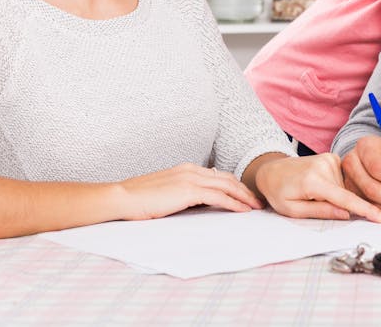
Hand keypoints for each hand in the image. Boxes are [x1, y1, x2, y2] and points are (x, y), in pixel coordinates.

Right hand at [115, 164, 262, 219]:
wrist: (123, 197)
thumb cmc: (140, 199)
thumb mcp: (165, 192)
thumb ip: (182, 193)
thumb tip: (196, 202)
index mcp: (185, 169)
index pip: (217, 175)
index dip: (234, 185)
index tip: (245, 195)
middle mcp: (191, 170)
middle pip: (226, 178)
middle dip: (244, 190)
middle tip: (258, 201)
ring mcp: (190, 179)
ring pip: (226, 186)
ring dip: (244, 197)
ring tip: (256, 207)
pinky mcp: (188, 191)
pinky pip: (218, 197)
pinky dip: (233, 203)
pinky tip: (242, 210)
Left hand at [254, 153, 380, 222]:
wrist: (272, 170)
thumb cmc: (279, 191)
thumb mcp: (293, 210)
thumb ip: (321, 212)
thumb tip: (346, 215)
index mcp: (313, 181)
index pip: (344, 199)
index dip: (365, 210)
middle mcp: (323, 166)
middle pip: (344, 196)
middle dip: (335, 206)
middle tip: (311, 202)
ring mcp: (329, 159)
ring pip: (344, 189)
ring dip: (333, 196)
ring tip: (311, 192)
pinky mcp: (332, 157)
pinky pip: (341, 180)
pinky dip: (334, 187)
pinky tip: (318, 185)